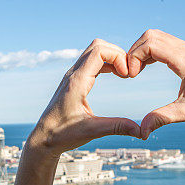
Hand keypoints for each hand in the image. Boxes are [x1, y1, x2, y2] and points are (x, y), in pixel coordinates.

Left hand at [26, 39, 141, 158]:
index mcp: (77, 82)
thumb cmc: (62, 135)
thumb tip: (142, 131)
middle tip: (129, 73)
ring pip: (94, 51)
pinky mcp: (74, 80)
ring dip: (112, 57)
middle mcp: (73, 74)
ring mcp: (72, 76)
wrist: (43, 138)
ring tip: (125, 75)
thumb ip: (117, 127)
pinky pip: (92, 61)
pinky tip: (116, 76)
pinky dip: (107, 63)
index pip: (99, 51)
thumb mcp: (92, 131)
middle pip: (97, 46)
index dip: (118, 57)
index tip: (128, 76)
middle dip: (118, 54)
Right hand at [127, 29, 184, 138]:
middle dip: (135, 51)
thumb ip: (161, 118)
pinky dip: (151, 50)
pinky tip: (147, 67)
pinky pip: (165, 42)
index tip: (132, 76)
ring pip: (157, 36)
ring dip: (143, 50)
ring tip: (137, 70)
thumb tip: (141, 131)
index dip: (135, 57)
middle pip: (151, 35)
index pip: (151, 44)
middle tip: (132, 72)